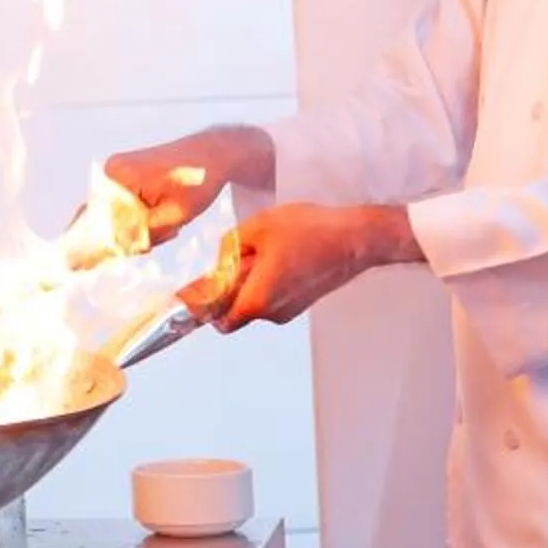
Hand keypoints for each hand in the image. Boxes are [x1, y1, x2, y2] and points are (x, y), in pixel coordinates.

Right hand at [103, 126, 272, 244]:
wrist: (215, 154)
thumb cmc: (198, 180)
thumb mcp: (173, 215)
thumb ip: (142, 233)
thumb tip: (118, 249)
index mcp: (117, 175)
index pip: (96, 218)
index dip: (99, 243)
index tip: (91, 264)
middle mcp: (111, 171)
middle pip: (105, 217)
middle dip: (128, 235)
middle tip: (155, 240)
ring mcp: (119, 172)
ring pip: (117, 214)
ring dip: (138, 227)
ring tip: (169, 228)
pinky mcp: (128, 176)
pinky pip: (125, 205)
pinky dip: (141, 217)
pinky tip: (164, 220)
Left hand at [181, 203, 418, 331]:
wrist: (356, 238)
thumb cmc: (309, 231)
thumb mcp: (257, 228)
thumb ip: (229, 247)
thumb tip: (219, 262)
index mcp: (257, 299)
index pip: (217, 319)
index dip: (202, 307)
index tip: (191, 292)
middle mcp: (272, 313)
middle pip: (234, 312)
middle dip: (226, 290)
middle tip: (231, 260)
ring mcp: (289, 310)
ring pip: (253, 303)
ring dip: (247, 284)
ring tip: (260, 251)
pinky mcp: (301, 302)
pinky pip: (271, 298)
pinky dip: (265, 283)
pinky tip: (276, 256)